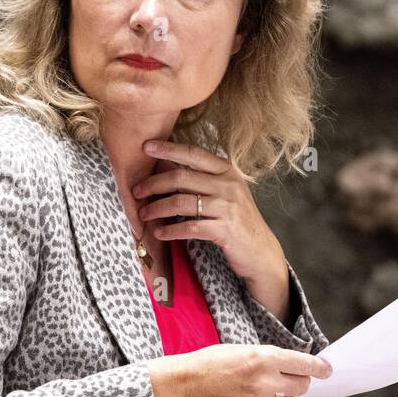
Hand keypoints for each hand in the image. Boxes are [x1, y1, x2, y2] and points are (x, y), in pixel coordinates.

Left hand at [133, 139, 290, 320]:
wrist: (260, 250)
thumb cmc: (237, 218)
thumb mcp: (225, 192)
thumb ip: (201, 179)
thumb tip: (166, 166)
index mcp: (227, 171)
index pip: (194, 154)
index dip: (169, 149)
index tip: (147, 146)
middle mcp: (229, 185)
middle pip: (181, 178)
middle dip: (153, 184)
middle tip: (137, 191)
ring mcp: (228, 207)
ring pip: (181, 202)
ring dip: (157, 208)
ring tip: (144, 214)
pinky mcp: (225, 229)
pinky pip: (189, 227)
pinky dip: (170, 230)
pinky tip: (159, 232)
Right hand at [181, 344, 331, 396]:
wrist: (185, 387)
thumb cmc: (212, 363)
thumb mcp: (243, 350)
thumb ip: (272, 359)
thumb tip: (298, 369)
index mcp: (264, 358)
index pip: (305, 365)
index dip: (319, 368)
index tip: (327, 370)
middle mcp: (266, 382)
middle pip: (302, 386)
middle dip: (300, 382)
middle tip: (288, 379)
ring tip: (260, 390)